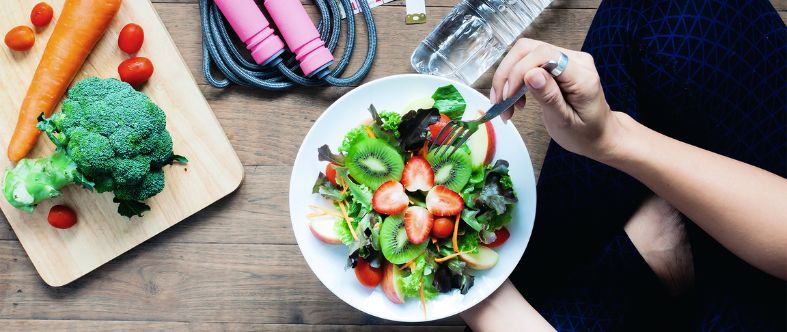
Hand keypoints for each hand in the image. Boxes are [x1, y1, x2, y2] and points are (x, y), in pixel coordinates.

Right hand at [491, 38, 622, 159]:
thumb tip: (531, 74)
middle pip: (529, 49)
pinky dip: (514, 80)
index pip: (544, 55)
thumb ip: (549, 97)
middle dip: (508, 74)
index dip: (519, 72)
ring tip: (505, 105)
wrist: (599, 134)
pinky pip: (528, 61)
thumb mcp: (565, 122)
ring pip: (524, 53)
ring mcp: (566, 59)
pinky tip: (514, 100)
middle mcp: (576, 60)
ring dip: (508, 77)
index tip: (507, 97)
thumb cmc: (585, 134)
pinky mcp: (557, 63)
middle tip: (500, 102)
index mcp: (582, 75)